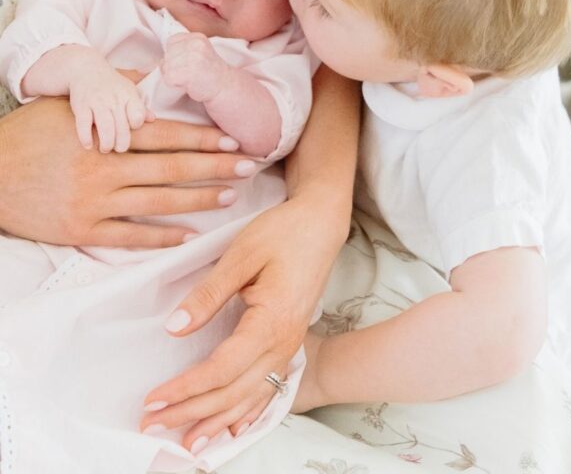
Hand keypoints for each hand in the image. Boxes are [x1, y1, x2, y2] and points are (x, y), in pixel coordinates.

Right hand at [0, 97, 252, 247]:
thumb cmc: (27, 135)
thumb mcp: (66, 105)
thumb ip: (109, 93)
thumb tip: (147, 79)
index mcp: (104, 135)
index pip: (165, 135)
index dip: (202, 139)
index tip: (233, 140)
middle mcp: (104, 168)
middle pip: (172, 168)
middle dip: (214, 167)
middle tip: (249, 166)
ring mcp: (94, 202)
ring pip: (158, 202)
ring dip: (199, 200)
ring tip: (230, 196)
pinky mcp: (82, 230)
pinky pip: (130, 236)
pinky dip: (161, 236)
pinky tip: (188, 234)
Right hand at [70, 59, 152, 152]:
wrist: (86, 69)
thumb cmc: (111, 83)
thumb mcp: (129, 90)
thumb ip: (140, 106)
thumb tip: (153, 119)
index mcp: (128, 95)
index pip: (137, 115)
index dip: (135, 125)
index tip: (130, 129)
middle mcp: (114, 98)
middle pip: (121, 125)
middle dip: (121, 142)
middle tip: (119, 149)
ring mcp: (97, 102)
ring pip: (105, 126)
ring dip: (106, 142)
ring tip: (106, 149)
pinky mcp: (81, 105)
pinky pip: (83, 124)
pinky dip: (86, 137)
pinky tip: (88, 145)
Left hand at [141, 194, 338, 451]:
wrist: (321, 225)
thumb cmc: (283, 233)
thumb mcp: (241, 255)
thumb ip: (208, 294)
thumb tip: (175, 328)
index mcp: (272, 322)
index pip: (222, 369)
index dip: (186, 389)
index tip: (153, 401)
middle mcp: (284, 343)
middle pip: (234, 392)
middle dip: (191, 412)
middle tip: (151, 425)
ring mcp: (290, 346)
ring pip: (251, 397)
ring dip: (217, 421)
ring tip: (187, 442)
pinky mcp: (289, 342)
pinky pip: (268, 388)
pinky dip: (247, 412)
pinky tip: (233, 428)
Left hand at [161, 33, 228, 103]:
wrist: (225, 86)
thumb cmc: (209, 71)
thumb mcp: (200, 51)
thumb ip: (183, 49)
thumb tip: (162, 59)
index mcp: (197, 37)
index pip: (171, 42)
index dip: (174, 54)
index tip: (186, 63)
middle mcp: (195, 45)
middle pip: (167, 54)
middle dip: (172, 65)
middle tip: (188, 72)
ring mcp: (192, 58)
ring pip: (166, 66)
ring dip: (173, 75)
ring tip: (189, 78)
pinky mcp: (188, 73)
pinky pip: (168, 78)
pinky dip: (174, 84)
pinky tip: (187, 84)